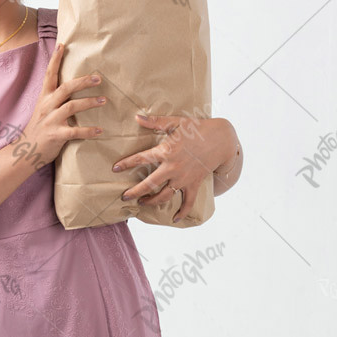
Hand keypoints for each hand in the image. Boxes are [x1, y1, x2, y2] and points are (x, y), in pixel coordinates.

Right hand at [21, 43, 106, 165]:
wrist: (26, 151)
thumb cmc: (39, 129)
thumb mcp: (44, 110)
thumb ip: (56, 99)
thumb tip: (73, 87)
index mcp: (44, 98)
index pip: (49, 75)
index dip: (55, 60)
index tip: (62, 45)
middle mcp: (47, 106)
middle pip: (65, 88)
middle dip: (82, 82)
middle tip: (98, 78)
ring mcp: (51, 121)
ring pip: (71, 107)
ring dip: (89, 103)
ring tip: (104, 100)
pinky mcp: (56, 135)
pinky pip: (74, 131)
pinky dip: (88, 131)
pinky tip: (100, 130)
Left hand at [112, 114, 233, 221]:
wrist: (221, 139)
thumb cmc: (197, 128)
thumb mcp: (176, 122)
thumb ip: (155, 122)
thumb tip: (137, 117)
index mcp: (166, 151)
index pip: (140, 159)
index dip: (126, 164)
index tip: (115, 169)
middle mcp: (173, 168)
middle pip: (149, 184)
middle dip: (135, 192)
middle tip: (124, 196)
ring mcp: (183, 178)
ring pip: (164, 196)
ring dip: (151, 201)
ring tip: (142, 203)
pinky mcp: (194, 184)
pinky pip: (188, 202)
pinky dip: (182, 212)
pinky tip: (175, 219)